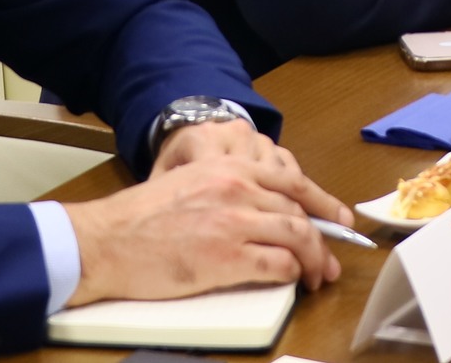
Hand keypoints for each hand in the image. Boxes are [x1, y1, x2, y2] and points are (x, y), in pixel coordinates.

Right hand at [65, 148, 350, 304]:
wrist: (109, 240)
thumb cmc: (142, 217)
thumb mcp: (192, 184)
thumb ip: (229, 190)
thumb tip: (264, 212)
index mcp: (230, 168)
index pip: (293, 182)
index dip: (324, 203)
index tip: (341, 220)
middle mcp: (238, 188)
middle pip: (299, 212)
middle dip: (322, 240)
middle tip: (330, 262)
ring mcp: (235, 222)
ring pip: (297, 237)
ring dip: (313, 261)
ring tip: (317, 278)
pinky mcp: (228, 257)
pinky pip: (278, 265)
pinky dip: (291, 275)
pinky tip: (291, 282)